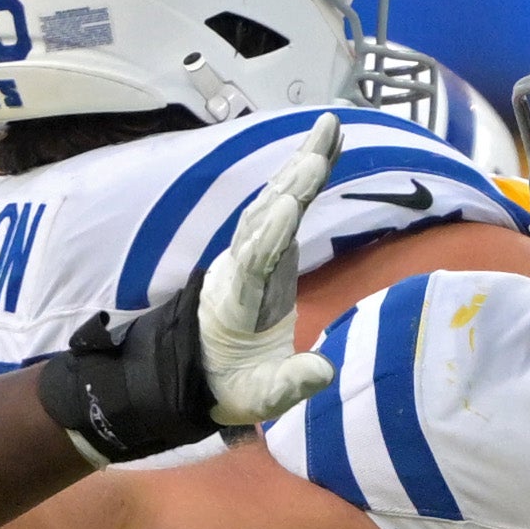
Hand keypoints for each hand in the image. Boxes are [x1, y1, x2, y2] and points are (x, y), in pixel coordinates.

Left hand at [31, 117, 342, 464]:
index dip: (270, 236)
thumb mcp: (257, 398)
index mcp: (238, 303)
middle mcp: (242, 267)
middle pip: (266, 218)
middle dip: (292, 185)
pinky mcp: (266, 246)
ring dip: (301, 167)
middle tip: (318, 152)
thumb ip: (288, 384)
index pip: (254, 263)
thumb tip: (323, 371)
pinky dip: (303, 176)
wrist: (199, 370)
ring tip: (330, 130)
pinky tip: (322, 149)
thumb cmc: (231, 385)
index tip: (289, 206)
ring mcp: (252, 252)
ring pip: (275, 202)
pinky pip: (285, 205)